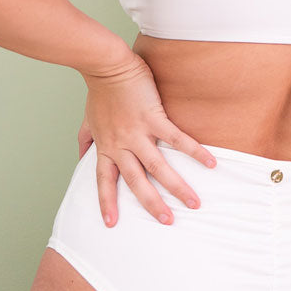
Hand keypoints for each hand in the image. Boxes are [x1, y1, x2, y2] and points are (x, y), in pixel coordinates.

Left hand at [80, 52, 216, 227]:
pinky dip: (194, 151)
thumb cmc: (100, 92)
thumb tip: (80, 156)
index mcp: (106, 147)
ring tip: (194, 203)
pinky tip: (211, 163)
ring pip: (158, 167)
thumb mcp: (87, 121)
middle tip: (168, 221)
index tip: (112, 224)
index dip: (107, 202)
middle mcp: (121, 145)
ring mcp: (138, 133)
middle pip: (136, 182)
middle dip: (152, 204)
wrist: (106, 66)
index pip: (105, 181)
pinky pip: (176, 139)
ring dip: (177, 187)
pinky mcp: (154, 118)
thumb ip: (85, 141)